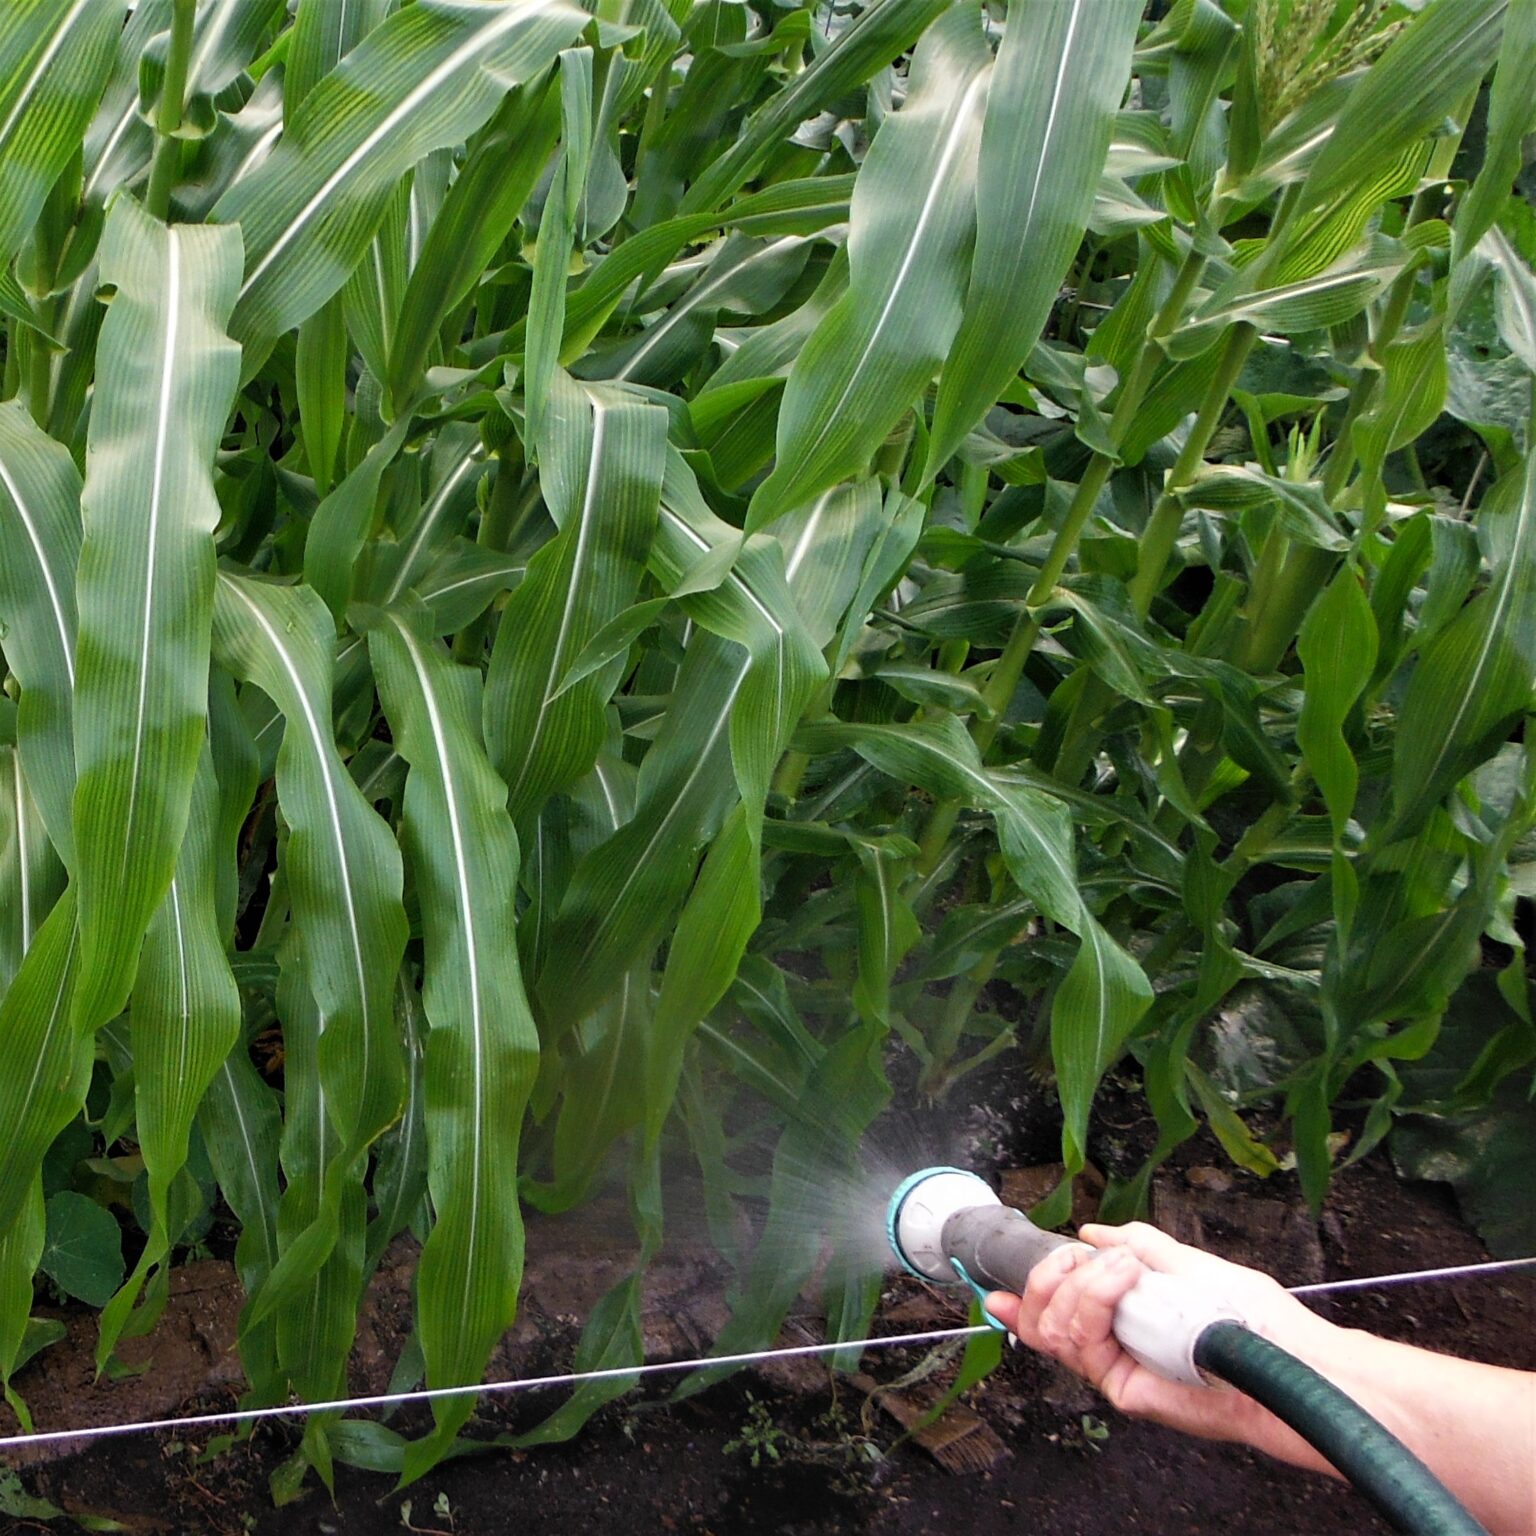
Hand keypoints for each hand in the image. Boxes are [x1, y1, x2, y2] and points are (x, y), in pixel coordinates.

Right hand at [985, 1221, 1342, 1470]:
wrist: (1285, 1359)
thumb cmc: (1254, 1316)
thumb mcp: (1190, 1262)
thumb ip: (1138, 1246)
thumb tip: (1092, 1232)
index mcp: (1126, 1314)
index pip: (1057, 1310)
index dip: (1023, 1299)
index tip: (998, 1288)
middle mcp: (1116, 1344)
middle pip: (1043, 1317)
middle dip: (1051, 1276)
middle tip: (1083, 1259)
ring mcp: (1119, 1366)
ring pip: (1056, 1328)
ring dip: (1080, 1284)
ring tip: (1124, 1271)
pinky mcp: (1127, 1389)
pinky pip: (1084, 1347)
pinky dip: (1097, 1299)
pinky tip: (1124, 1280)